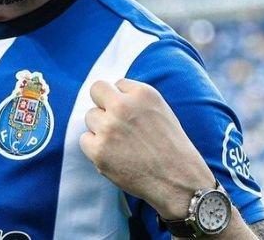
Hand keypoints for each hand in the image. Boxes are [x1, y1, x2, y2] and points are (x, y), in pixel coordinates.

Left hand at [80, 78, 215, 219]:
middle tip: (115, 122)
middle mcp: (123, 106)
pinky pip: (85, 139)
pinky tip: (114, 155)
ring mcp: (109, 128)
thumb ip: (135, 99)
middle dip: (104, 104)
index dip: (123, 99)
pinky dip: (95, 147)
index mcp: (142, 93)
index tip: (131, 115)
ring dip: (100, 127)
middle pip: (97, 90)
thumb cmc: (171, 147)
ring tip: (121, 143)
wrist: (177, 180)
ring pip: (90, 116)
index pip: (118, 84)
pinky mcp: (98, 150)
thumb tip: (111, 96)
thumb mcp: (160, 110)